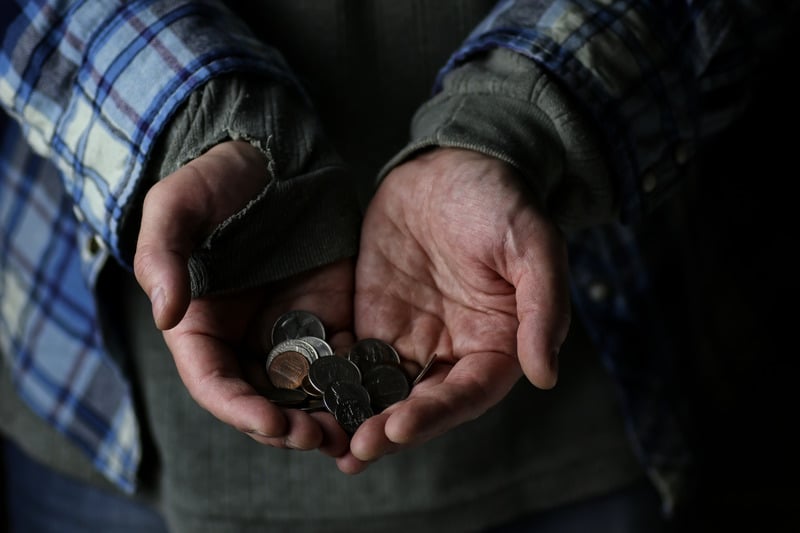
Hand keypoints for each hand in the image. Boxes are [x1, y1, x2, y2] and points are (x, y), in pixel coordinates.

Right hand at [134, 140, 352, 453]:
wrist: (272, 157)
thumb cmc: (216, 178)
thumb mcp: (176, 205)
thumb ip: (163, 255)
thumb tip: (165, 313)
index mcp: (202, 326)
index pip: (214, 382)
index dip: (239, 410)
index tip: (271, 424)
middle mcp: (245, 340)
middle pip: (263, 400)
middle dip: (288, 427)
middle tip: (321, 439)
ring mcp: (290, 332)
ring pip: (306, 392)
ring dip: (326, 418)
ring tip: (352, 437)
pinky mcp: (331, 319)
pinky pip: (343, 362)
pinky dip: (356, 387)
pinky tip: (377, 401)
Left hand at [339, 148, 570, 472]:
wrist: (453, 164)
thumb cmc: (502, 202)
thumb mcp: (533, 245)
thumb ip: (543, 308)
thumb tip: (545, 376)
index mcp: (497, 344)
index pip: (467, 393)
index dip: (435, 414)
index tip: (399, 427)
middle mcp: (453, 352)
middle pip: (422, 404)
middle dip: (389, 429)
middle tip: (355, 450)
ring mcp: (411, 338)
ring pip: (384, 391)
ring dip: (357, 418)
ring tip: (323, 441)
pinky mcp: (375, 321)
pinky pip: (353, 358)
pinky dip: (333, 383)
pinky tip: (304, 400)